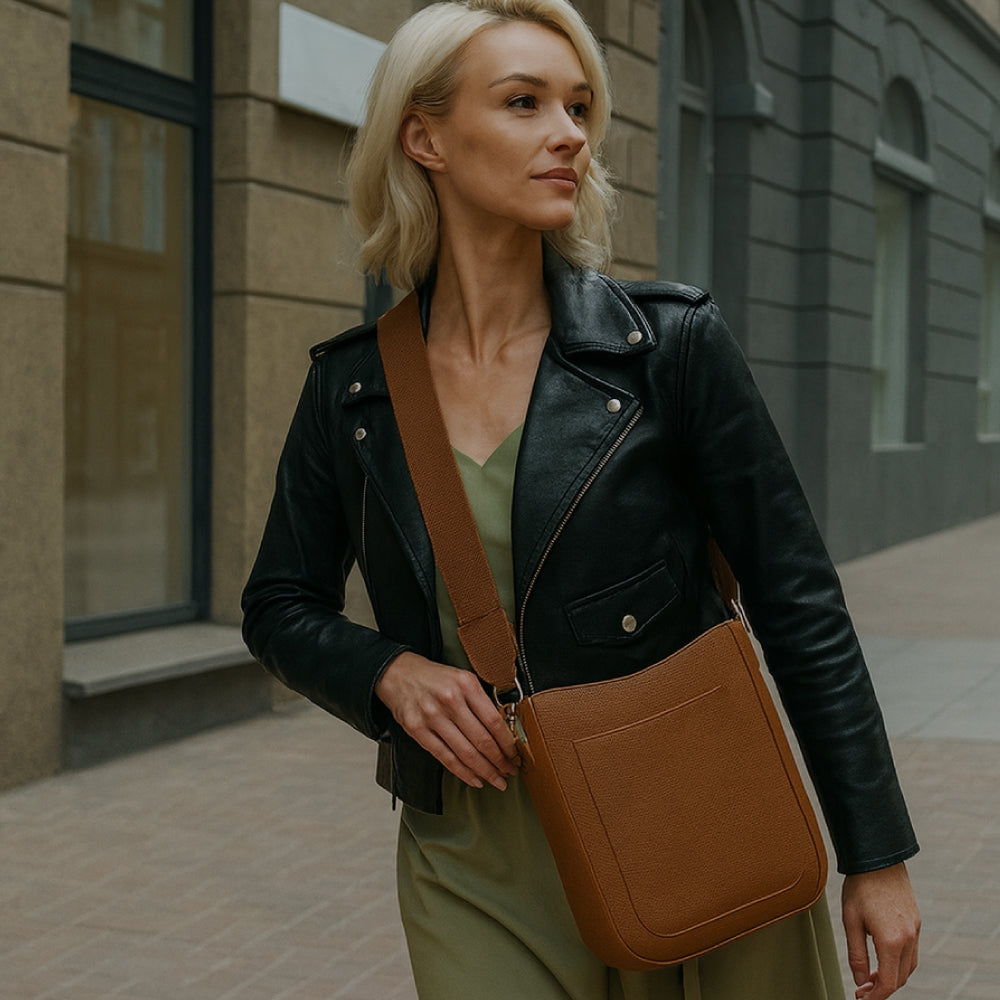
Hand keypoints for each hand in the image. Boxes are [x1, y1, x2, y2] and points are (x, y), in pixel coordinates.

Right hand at [375, 651, 519, 790]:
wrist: (397, 673)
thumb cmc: (434, 678)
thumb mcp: (462, 678)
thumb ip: (480, 700)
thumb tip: (503, 731)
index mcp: (466, 684)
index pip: (494, 721)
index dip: (508, 743)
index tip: (515, 755)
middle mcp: (449, 700)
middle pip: (482, 740)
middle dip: (500, 761)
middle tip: (510, 772)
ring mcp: (432, 716)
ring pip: (465, 753)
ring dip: (485, 771)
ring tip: (497, 780)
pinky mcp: (417, 730)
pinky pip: (445, 758)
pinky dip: (463, 773)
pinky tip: (475, 779)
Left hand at [841, 862, 919, 998]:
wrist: (878, 859)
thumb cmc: (860, 886)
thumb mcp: (851, 921)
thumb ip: (856, 954)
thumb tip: (860, 980)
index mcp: (891, 940)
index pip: (889, 982)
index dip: (876, 996)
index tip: (862, 998)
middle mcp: (909, 938)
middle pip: (901, 977)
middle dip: (883, 988)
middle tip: (864, 989)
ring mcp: (915, 929)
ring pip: (908, 966)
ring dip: (893, 975)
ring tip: (872, 975)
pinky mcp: (916, 921)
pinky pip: (911, 951)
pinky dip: (899, 961)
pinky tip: (883, 956)